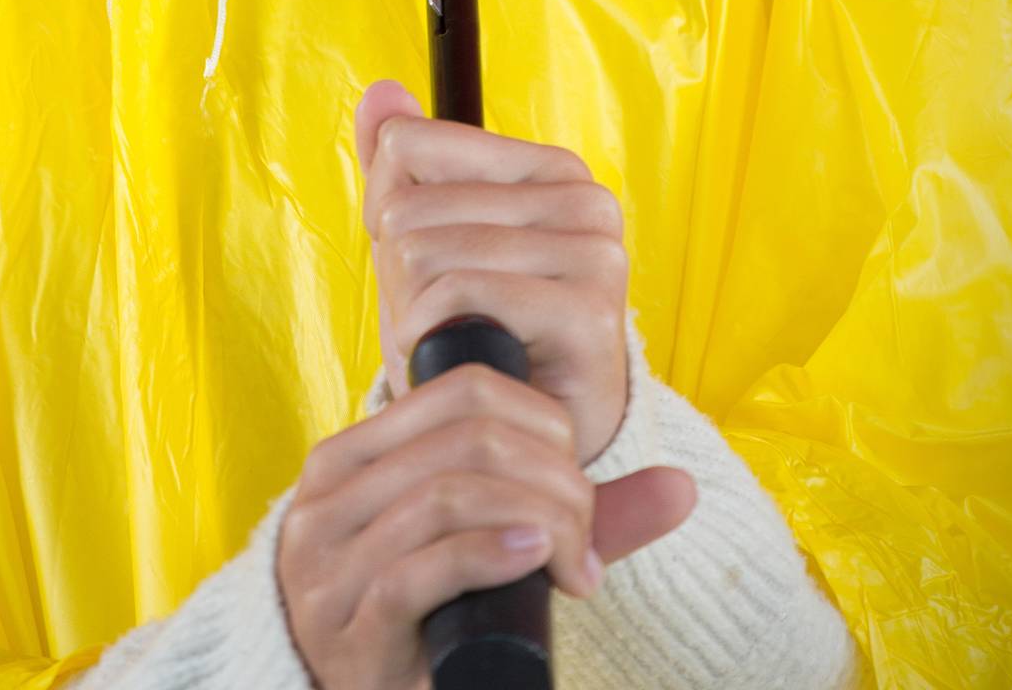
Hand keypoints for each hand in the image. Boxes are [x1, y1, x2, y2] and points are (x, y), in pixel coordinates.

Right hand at [275, 358, 697, 689]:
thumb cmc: (425, 619)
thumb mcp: (483, 545)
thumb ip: (568, 513)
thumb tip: (684, 486)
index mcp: (352, 452)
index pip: (461, 389)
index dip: (541, 423)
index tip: (578, 487)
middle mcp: (328, 491)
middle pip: (466, 439)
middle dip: (551, 481)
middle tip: (584, 543)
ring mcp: (328, 556)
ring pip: (446, 495)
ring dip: (535, 522)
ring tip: (572, 565)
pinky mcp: (345, 621)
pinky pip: (420, 568)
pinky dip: (489, 555)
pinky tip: (535, 561)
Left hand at [357, 80, 630, 468]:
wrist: (530, 437)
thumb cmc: (476, 332)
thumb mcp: (424, 241)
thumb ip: (402, 164)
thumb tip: (381, 92)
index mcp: (549, 167)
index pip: (407, 145)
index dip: (390, 214)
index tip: (428, 263)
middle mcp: (584, 198)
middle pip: (407, 204)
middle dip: (398, 275)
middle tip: (442, 318)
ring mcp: (595, 253)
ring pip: (423, 248)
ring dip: (411, 311)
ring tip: (453, 340)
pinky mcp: (589, 311)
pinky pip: (456, 292)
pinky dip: (432, 334)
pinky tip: (460, 359)